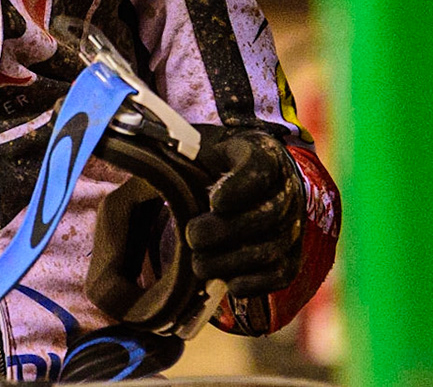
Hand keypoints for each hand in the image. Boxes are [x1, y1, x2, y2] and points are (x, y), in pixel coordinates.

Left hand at [184, 126, 304, 296]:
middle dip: (227, 231)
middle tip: (193, 236)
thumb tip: (140, 149)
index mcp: (265, 155)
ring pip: (272, 248)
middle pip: (268, 214)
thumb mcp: (202, 147)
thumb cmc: (215, 164)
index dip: (240, 187)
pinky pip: (282, 274)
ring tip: (199, 264)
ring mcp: (293, 224)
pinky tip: (229, 285)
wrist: (247, 181)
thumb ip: (181, 149)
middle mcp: (287, 189)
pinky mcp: (291, 254)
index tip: (214, 200)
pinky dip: (256, 283)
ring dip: (233, 261)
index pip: (261, 169)